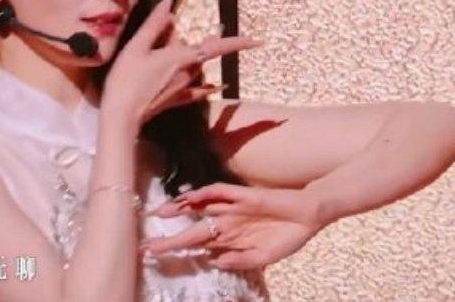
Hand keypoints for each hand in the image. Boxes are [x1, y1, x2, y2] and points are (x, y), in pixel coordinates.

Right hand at [101, 0, 261, 127]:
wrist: (121, 116)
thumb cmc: (126, 79)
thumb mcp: (136, 46)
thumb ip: (154, 24)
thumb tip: (169, 3)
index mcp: (180, 57)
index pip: (216, 48)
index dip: (238, 43)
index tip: (258, 41)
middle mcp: (188, 73)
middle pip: (201, 52)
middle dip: (201, 41)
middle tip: (197, 29)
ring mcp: (184, 88)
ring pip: (197, 66)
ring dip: (195, 55)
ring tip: (182, 45)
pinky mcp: (178, 100)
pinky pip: (199, 91)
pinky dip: (209, 86)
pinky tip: (218, 86)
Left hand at [140, 182, 327, 270]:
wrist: (309, 217)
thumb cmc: (287, 237)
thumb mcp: (262, 257)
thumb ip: (239, 261)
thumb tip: (213, 262)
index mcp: (229, 239)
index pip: (197, 245)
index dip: (177, 251)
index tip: (153, 257)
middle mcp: (226, 223)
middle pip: (192, 229)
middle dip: (170, 238)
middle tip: (146, 246)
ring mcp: (232, 208)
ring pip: (200, 206)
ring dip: (180, 209)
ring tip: (159, 214)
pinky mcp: (242, 196)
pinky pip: (220, 192)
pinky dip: (204, 194)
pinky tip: (190, 198)